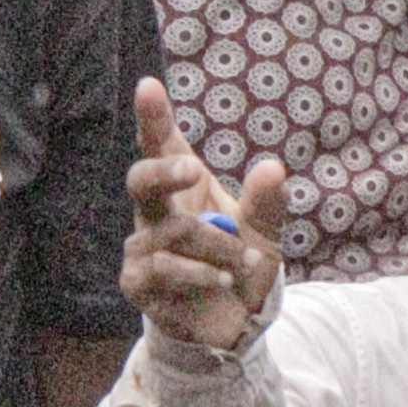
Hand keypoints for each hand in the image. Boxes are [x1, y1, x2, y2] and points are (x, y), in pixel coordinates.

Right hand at [119, 77, 290, 353]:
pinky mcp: (136, 282)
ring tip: (242, 261)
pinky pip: (164, 269)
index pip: (163, 146)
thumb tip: (271, 166)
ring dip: (218, 246)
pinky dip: (201, 274)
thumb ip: (268, 203)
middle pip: (141, 180)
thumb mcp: (266, 232)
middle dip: (165, 171)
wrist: (235, 321)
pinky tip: (222, 279)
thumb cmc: (242, 265)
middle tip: (193, 169)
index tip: (148, 85)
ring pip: (173, 232)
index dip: (153, 117)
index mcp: (184, 190)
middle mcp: (155, 214)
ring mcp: (140, 247)